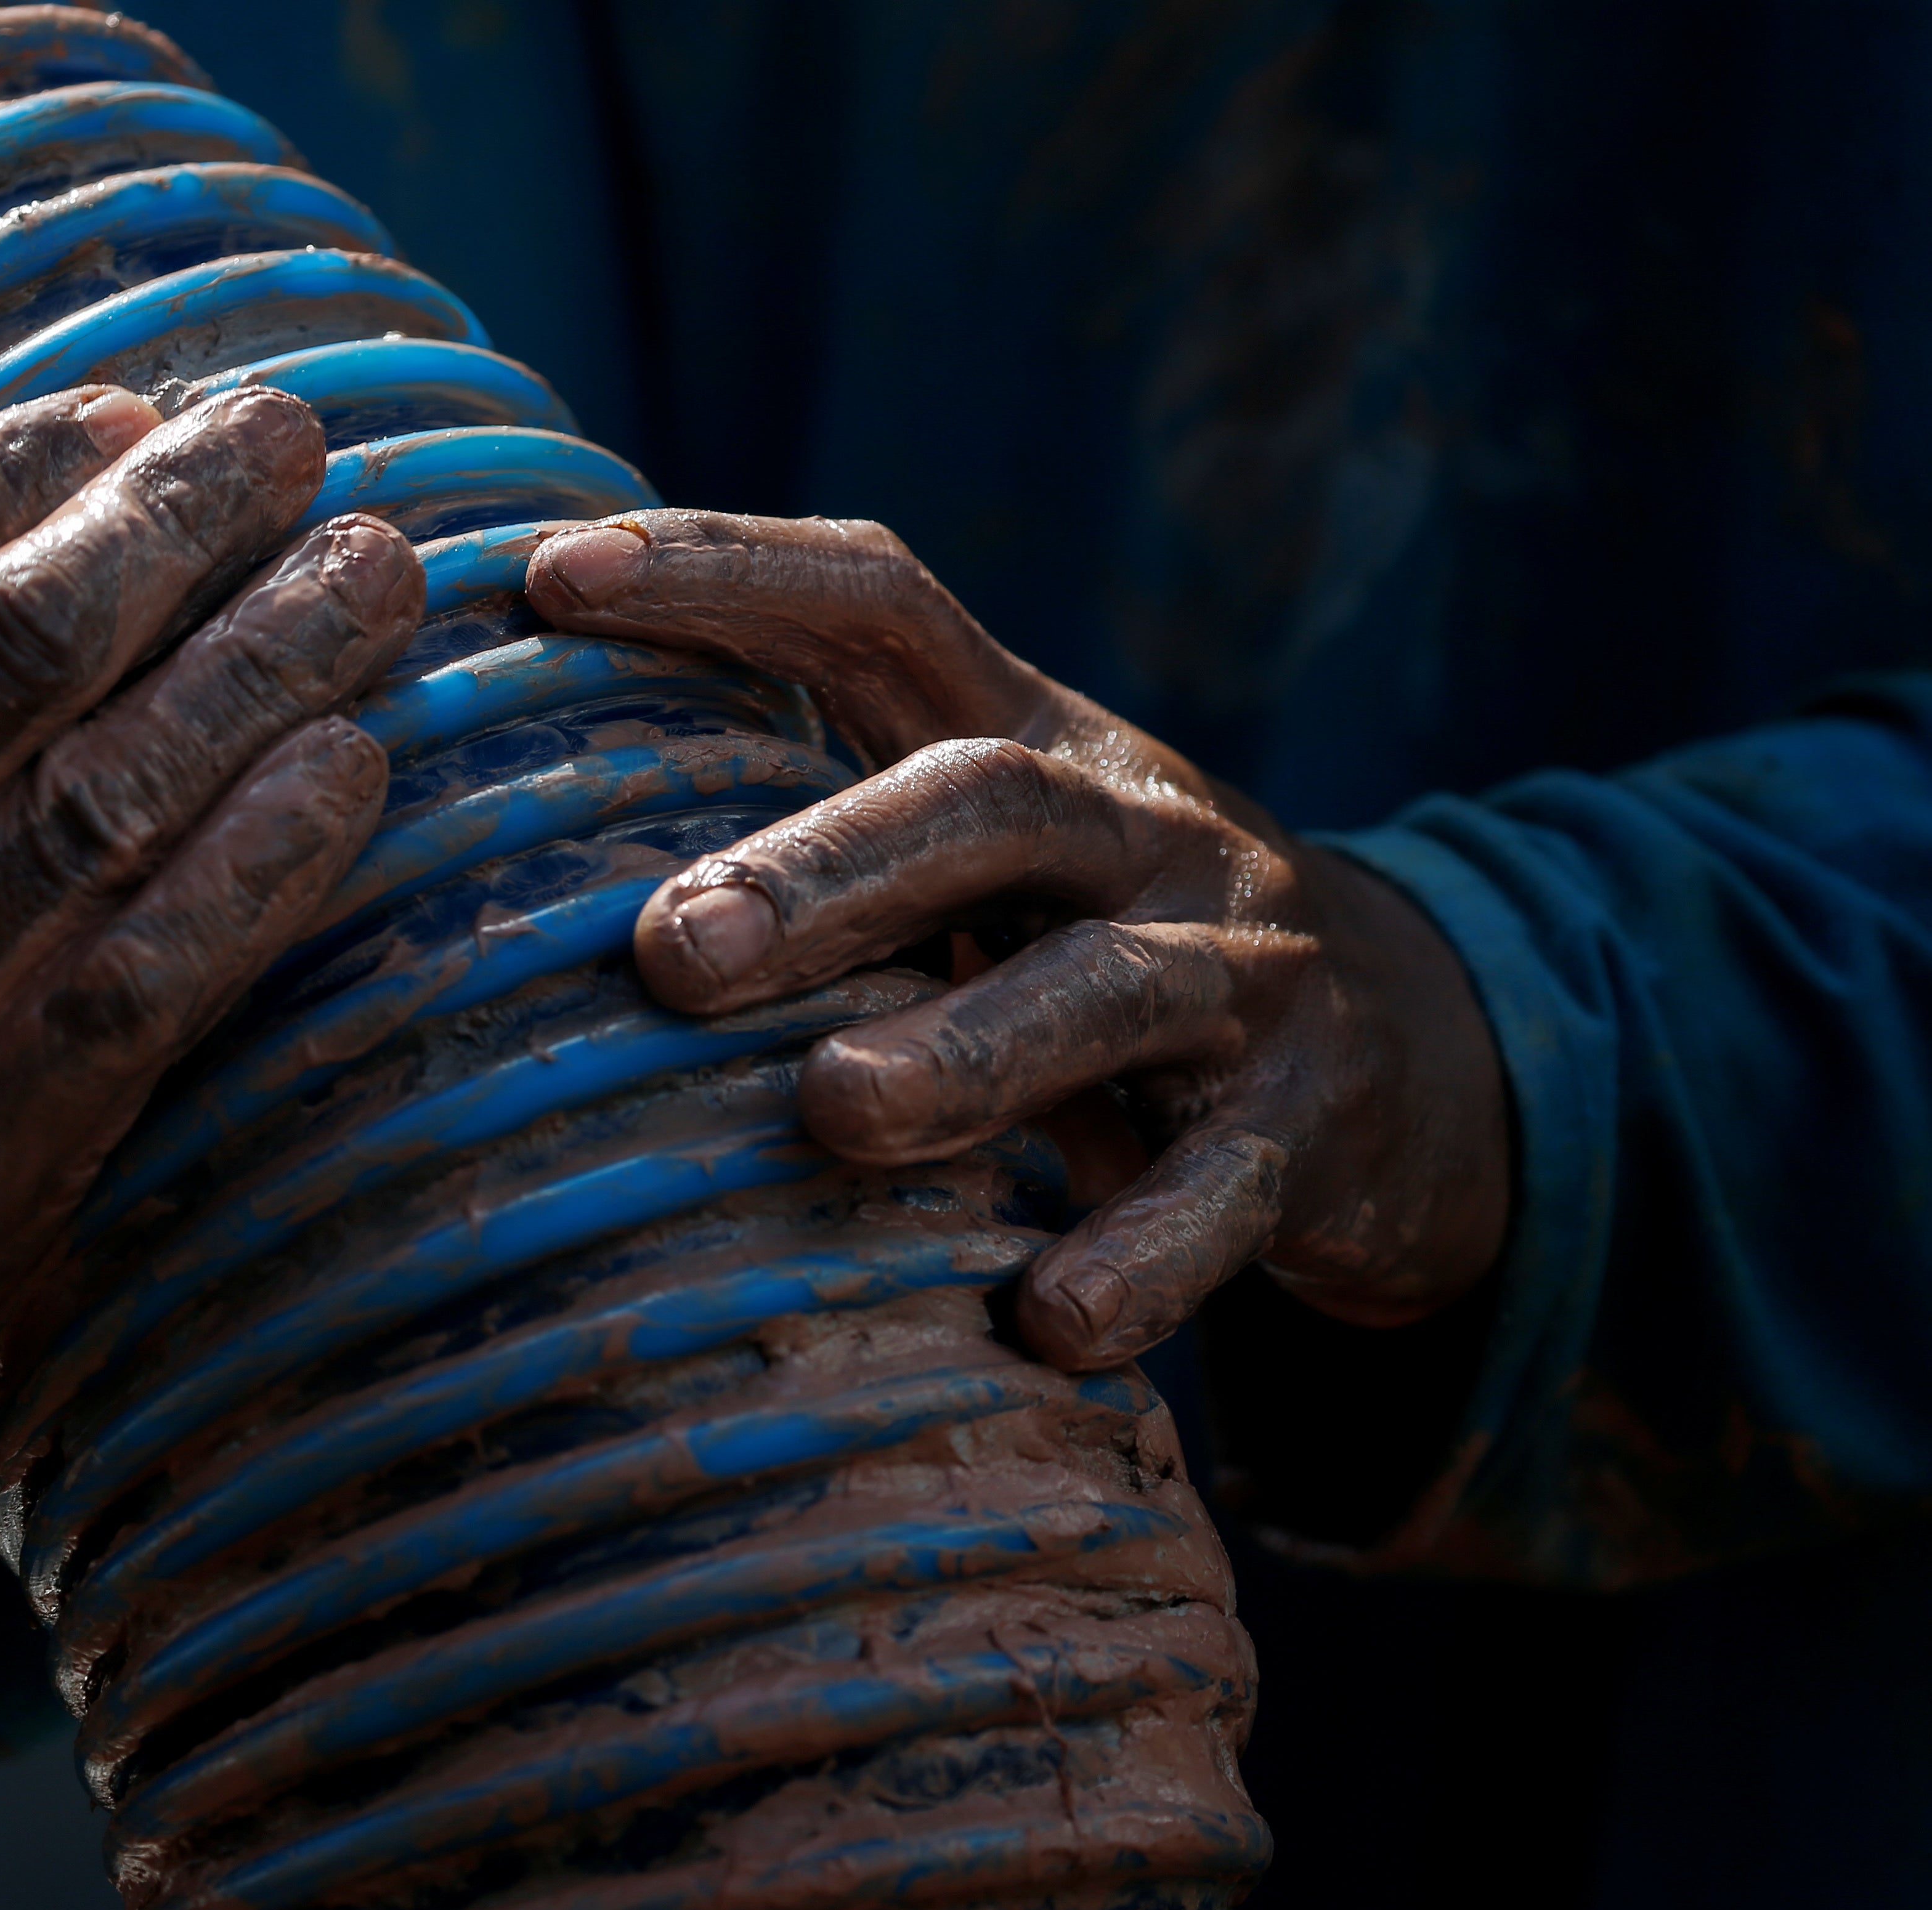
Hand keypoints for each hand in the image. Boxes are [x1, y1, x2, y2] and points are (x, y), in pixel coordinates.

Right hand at [0, 375, 419, 1433]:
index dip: (27, 464)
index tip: (137, 414)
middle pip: (13, 665)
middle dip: (180, 529)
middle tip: (294, 437)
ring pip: (104, 820)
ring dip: (265, 677)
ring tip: (375, 577)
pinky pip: (139, 1004)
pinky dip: (261, 878)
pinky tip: (350, 767)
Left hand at [525, 511, 1507, 1371]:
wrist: (1409, 1054)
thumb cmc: (1093, 949)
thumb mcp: (982, 863)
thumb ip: (824, 827)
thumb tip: (523, 848)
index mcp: (1030, 736)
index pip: (879, 601)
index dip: (723, 567)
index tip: (549, 578)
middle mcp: (1140, 827)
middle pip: (984, 800)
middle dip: (825, 863)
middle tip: (671, 949)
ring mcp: (1240, 971)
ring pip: (1106, 993)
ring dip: (965, 1052)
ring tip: (837, 1111)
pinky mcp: (1308, 1124)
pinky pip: (1225, 1191)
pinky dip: (1142, 1256)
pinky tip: (1050, 1320)